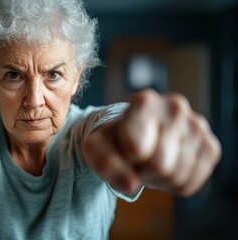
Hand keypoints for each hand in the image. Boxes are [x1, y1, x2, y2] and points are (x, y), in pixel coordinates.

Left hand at [81, 89, 220, 196]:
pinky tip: (166, 166)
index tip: (124, 147)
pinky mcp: (211, 146)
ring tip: (150, 161)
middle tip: (136, 159)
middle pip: (160, 165)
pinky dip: (173, 184)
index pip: (137, 149)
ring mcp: (197, 125)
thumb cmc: (114, 139)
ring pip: (176, 177)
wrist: (135, 135)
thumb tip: (130, 185)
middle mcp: (175, 107)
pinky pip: (190, 184)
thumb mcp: (96, 147)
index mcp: (145, 101)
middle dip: (142, 170)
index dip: (126, 157)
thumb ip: (105, 162)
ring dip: (158, 179)